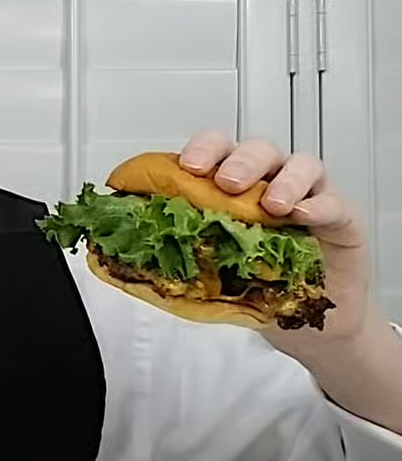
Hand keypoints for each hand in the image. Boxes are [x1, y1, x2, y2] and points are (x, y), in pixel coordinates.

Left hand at [177, 131, 371, 347]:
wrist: (305, 325)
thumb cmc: (255, 284)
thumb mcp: (212, 265)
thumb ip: (184, 248)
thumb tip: (134, 251)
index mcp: (233, 184)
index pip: (217, 150)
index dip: (203, 150)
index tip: (188, 166)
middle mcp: (270, 181)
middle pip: (258, 150)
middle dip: (240, 161)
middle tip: (227, 183)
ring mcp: (308, 196)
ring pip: (301, 165)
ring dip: (285, 180)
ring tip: (271, 205)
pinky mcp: (341, 219)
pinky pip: (334, 202)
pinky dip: (319, 205)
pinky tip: (303, 217)